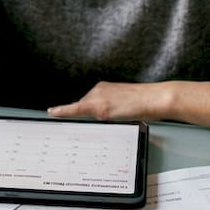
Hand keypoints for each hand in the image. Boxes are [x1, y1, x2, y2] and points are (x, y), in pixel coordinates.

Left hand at [48, 80, 209, 131]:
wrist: (156, 98)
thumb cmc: (146, 103)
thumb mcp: (125, 105)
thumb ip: (112, 110)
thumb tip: (105, 119)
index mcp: (105, 87)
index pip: (87, 101)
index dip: (76, 109)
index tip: (60, 111)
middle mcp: (98, 89)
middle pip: (82, 108)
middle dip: (84, 117)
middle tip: (105, 122)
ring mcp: (98, 97)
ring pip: (81, 111)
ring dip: (83, 118)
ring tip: (114, 119)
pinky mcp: (99, 107)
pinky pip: (76, 110)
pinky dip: (64, 111)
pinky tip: (53, 112)